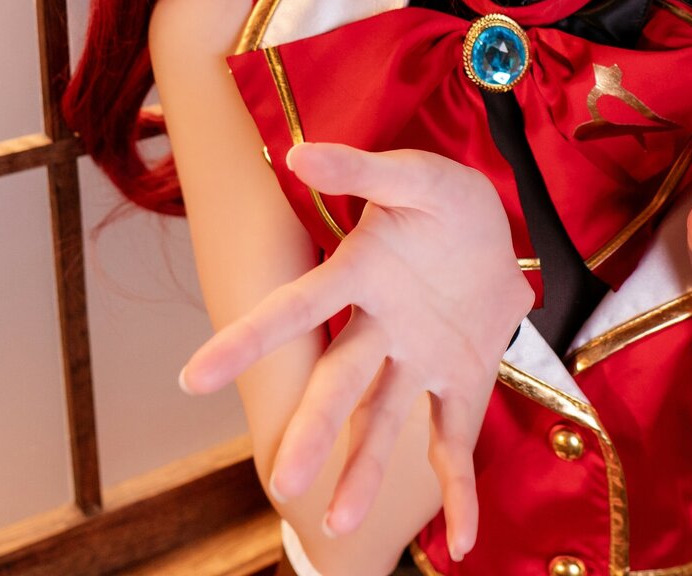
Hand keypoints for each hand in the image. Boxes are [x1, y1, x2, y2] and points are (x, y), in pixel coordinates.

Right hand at [176, 141, 533, 559]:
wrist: (501, 225)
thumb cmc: (444, 200)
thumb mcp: (415, 175)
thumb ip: (361, 171)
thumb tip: (298, 155)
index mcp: (360, 276)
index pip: (293, 310)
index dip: (244, 341)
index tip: (191, 378)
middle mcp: (380, 329)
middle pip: (338, 385)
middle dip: (313, 432)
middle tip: (284, 483)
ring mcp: (420, 361)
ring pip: (385, 423)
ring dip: (363, 473)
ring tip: (339, 525)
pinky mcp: (463, 382)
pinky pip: (455, 442)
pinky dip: (460, 492)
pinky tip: (460, 542)